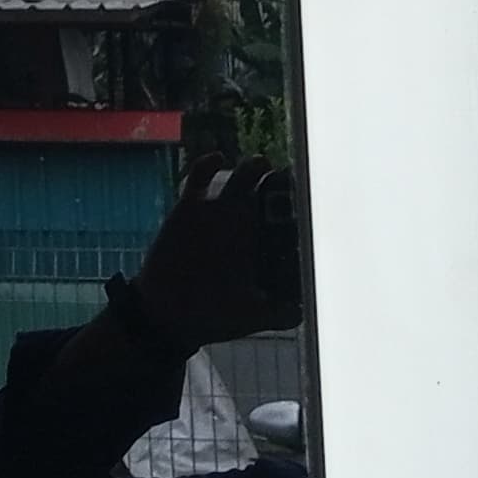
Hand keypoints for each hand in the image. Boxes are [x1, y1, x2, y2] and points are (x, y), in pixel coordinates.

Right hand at [119, 158, 302, 348]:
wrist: (167, 315)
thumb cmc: (213, 317)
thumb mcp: (252, 318)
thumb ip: (280, 314)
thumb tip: (305, 310)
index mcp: (261, 248)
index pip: (286, 219)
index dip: (298, 207)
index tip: (310, 199)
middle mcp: (244, 227)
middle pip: (268, 192)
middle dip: (281, 181)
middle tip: (289, 177)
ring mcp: (217, 215)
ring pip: (239, 179)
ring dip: (251, 168)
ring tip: (259, 165)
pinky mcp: (189, 208)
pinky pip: (199, 178)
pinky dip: (207, 164)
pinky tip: (217, 160)